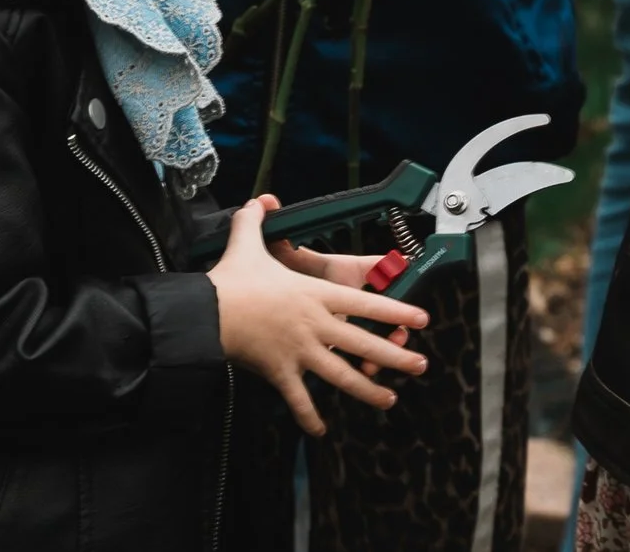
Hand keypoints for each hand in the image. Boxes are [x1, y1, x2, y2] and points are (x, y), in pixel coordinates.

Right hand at [210, 196, 427, 434]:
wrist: (208, 314)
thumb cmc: (232, 280)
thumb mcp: (247, 243)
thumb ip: (257, 220)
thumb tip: (261, 199)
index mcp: (317, 294)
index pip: (367, 303)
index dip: (397, 311)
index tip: (421, 319)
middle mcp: (316, 324)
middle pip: (365, 343)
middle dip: (396, 356)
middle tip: (420, 365)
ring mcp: (301, 351)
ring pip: (342, 376)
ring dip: (367, 391)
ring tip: (389, 400)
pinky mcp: (281, 373)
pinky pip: (300, 399)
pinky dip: (310, 416)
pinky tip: (320, 430)